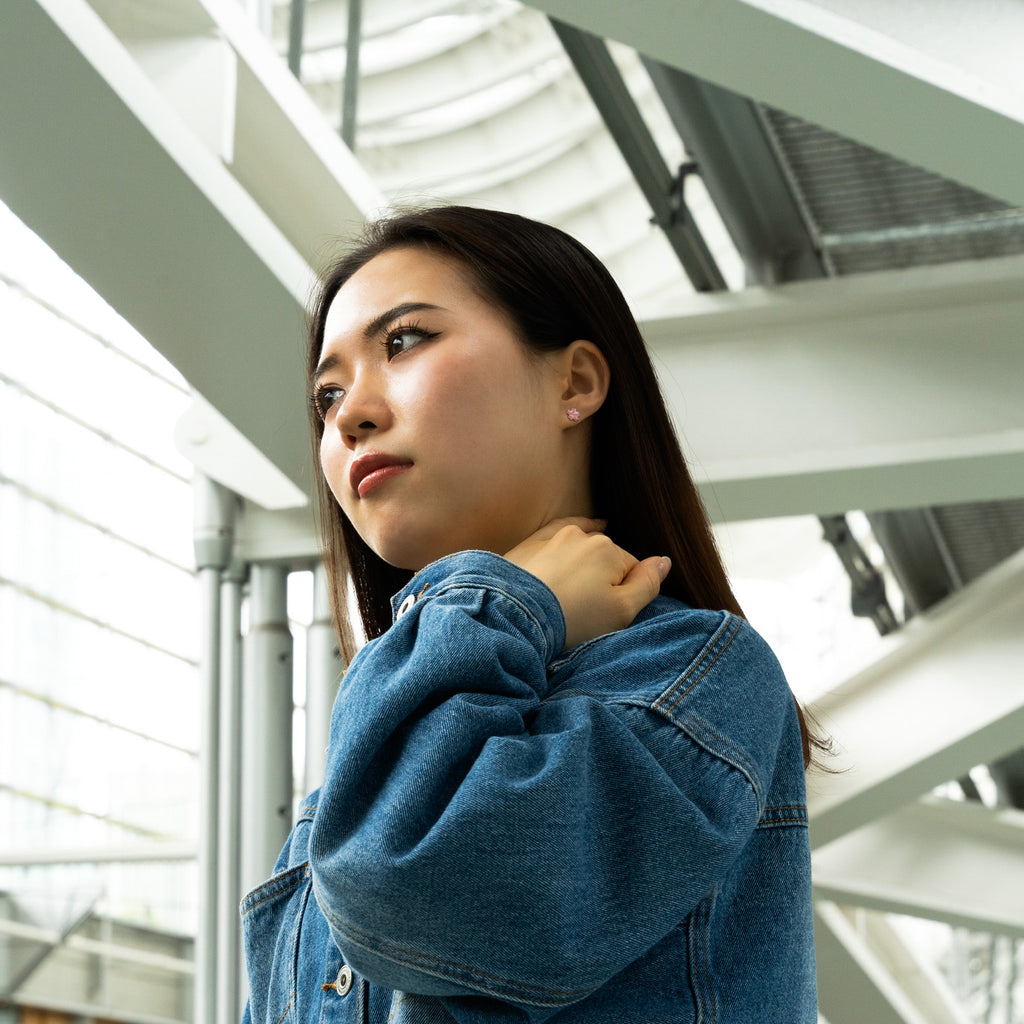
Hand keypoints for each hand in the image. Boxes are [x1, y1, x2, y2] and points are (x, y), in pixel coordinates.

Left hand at [504, 518, 670, 649]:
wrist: (513, 618)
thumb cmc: (571, 619)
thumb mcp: (621, 611)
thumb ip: (648, 584)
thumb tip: (664, 560)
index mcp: (609, 551)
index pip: (631, 570)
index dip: (625, 594)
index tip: (607, 615)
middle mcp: (583, 536)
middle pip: (606, 557)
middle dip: (603, 578)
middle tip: (588, 610)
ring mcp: (553, 537)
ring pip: (581, 545)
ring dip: (583, 562)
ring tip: (578, 587)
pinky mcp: (528, 544)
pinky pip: (555, 533)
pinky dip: (567, 536)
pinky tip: (579, 530)